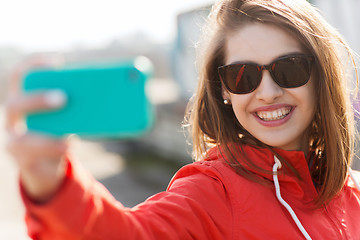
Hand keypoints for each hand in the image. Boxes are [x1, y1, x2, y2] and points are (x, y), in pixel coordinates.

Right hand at [5, 55, 68, 202]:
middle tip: (64, 98)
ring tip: (69, 141)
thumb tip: (110, 94)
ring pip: (20, 139)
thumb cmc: (57, 132)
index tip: (57, 62)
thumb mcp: (66, 117)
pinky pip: (32, 158)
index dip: (34, 66)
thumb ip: (77, 105)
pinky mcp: (24, 161)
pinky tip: (68, 148)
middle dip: (38, 100)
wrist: (47, 164)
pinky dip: (51, 153)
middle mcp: (14, 119)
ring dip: (45, 139)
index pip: (21, 76)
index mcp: (24, 100)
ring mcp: (14, 141)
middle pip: (15, 105)